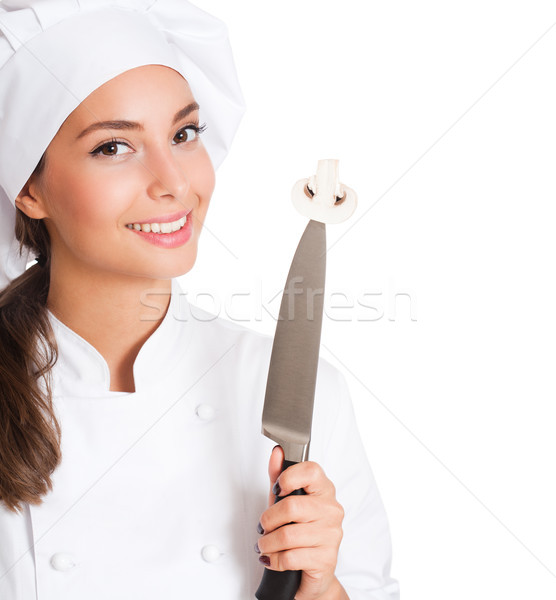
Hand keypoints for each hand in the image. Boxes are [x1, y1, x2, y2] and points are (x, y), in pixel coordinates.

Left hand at [256, 446, 347, 599]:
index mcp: (324, 491)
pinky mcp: (326, 559)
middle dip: (268, 519)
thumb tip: (277, 453)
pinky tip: (274, 559)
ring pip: (288, 535)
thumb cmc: (298, 533)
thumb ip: (279, 477)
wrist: (313, 575)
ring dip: (268, 543)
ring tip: (264, 545)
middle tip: (263, 527)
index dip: (289, 478)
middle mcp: (332, 510)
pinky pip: (291, 557)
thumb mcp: (285, 502)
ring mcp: (331, 535)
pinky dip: (275, 560)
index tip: (277, 490)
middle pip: (291, 506)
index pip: (312, 471)